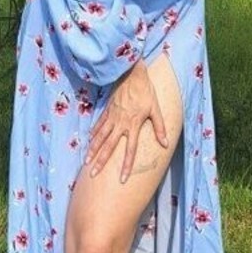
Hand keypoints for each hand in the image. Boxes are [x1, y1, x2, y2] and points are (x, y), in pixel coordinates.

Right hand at [86, 60, 168, 183]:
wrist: (132, 73)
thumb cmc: (145, 91)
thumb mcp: (156, 109)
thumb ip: (159, 127)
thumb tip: (165, 144)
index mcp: (133, 125)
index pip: (130, 150)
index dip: (126, 165)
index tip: (122, 179)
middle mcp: (120, 123)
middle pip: (109, 146)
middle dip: (101, 161)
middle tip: (92, 174)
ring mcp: (112, 116)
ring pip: (100, 136)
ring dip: (93, 149)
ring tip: (86, 161)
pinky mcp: (107, 110)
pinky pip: (99, 124)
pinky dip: (94, 133)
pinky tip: (89, 140)